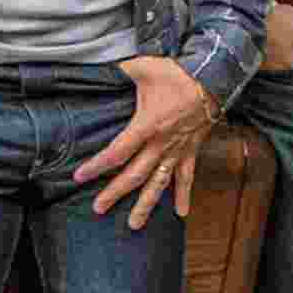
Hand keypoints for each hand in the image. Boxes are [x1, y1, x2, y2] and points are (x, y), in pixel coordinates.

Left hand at [73, 57, 216, 229]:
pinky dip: (184, 195)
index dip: (97, 166)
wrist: (212, 79)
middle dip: (115, 193)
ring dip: (147, 205)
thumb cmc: (175, 74)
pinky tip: (182, 214)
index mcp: (146, 126)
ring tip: (134, 225)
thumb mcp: (142, 67)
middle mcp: (161, 144)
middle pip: (135, 175)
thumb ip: (118, 70)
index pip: (117, 152)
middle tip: (98, 209)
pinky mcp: (191, 150)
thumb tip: (97, 66)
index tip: (79, 177)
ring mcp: (177, 150)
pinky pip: (187, 177)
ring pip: (160, 183)